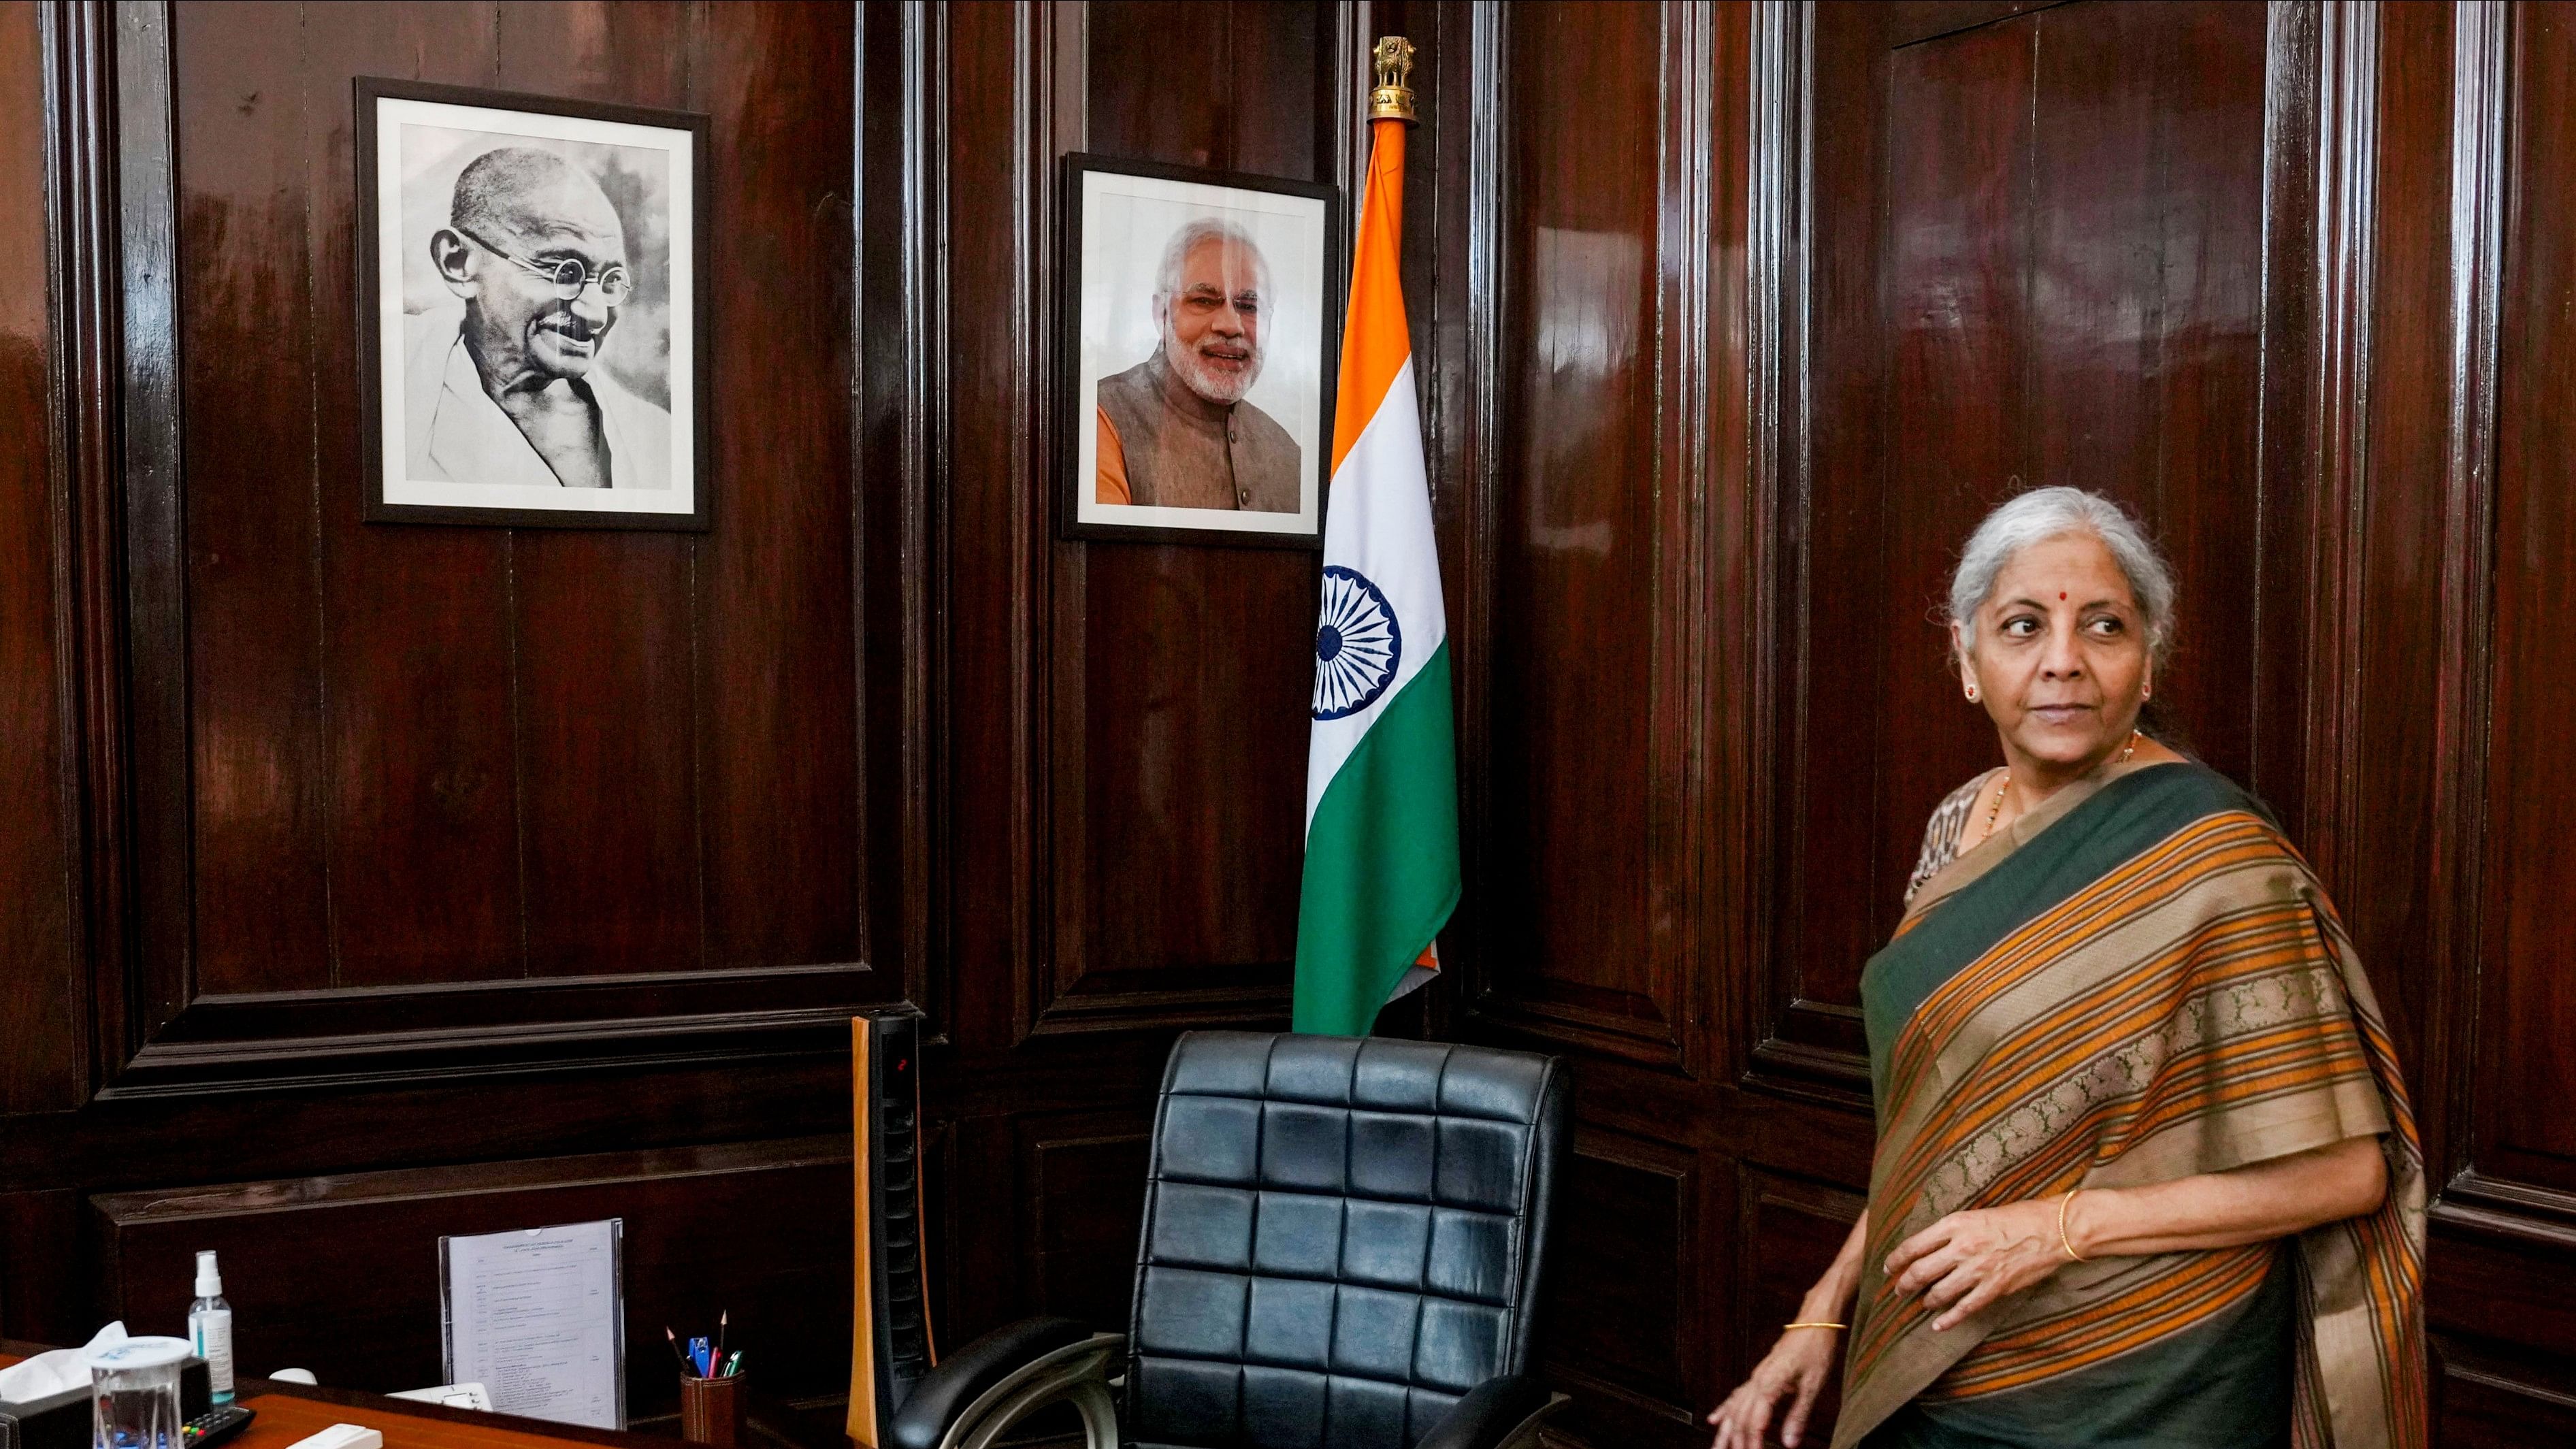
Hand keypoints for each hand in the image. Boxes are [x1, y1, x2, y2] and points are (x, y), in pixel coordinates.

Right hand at [1705, 1326, 1838, 1448]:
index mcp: (1769, 1384)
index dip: (1752, 1443)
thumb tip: (1789, 1442)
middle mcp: (1756, 1381)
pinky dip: (1724, 1410)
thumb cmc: (1815, 1349)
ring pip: (1733, 1409)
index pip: (1754, 1422)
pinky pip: (1735, 1396)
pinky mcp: (1758, 1376)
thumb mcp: (1813, 1386)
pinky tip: (1715, 1420)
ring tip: (1716, 1448)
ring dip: (1724, 1431)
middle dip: (1735, 1441)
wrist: (1814, 1323)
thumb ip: (1798, 1416)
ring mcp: (1755, 1378)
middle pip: (1739, 1418)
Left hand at [1884, 1196, 2068, 1331]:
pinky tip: (1937, 1325)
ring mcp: (1977, 1270)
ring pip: (1939, 1292)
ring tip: (1920, 1303)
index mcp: (1954, 1224)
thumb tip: (1931, 1246)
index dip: (1896, 1260)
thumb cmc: (2017, 1217)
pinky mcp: (1994, 1288)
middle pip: (1920, 1271)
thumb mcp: (1977, 1214)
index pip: (1913, 1245)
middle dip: (1904, 1284)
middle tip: (1898, 1290)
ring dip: (1925, 1301)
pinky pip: (1964, 1309)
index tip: (1889, 1267)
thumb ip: (1953, 1231)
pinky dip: (1948, 1320)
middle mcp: (1961, 1247)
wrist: (2053, 1230)